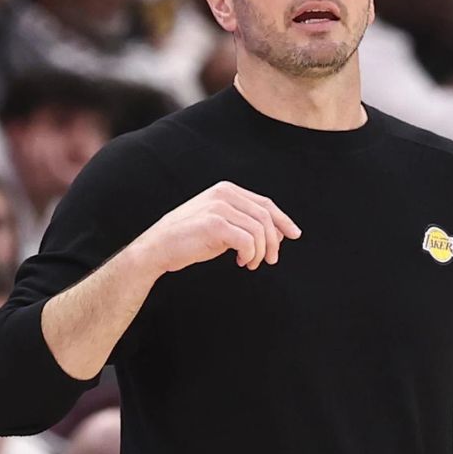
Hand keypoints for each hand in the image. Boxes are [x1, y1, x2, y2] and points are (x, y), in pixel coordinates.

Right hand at [132, 181, 301, 273]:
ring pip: (259, 230)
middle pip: (266, 216)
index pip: (265, 203)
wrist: (158, 247)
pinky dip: (250, 254)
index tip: (295, 234)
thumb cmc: (190, 238)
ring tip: (251, 263)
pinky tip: (242, 262)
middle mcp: (224, 194)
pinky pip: (247, 241)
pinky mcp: (214, 224)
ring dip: (261, 251)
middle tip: (271, 259)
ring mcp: (218, 207)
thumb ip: (246, 223)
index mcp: (227, 190)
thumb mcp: (221, 225)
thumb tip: (279, 232)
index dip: (283, 219)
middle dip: (274, 241)